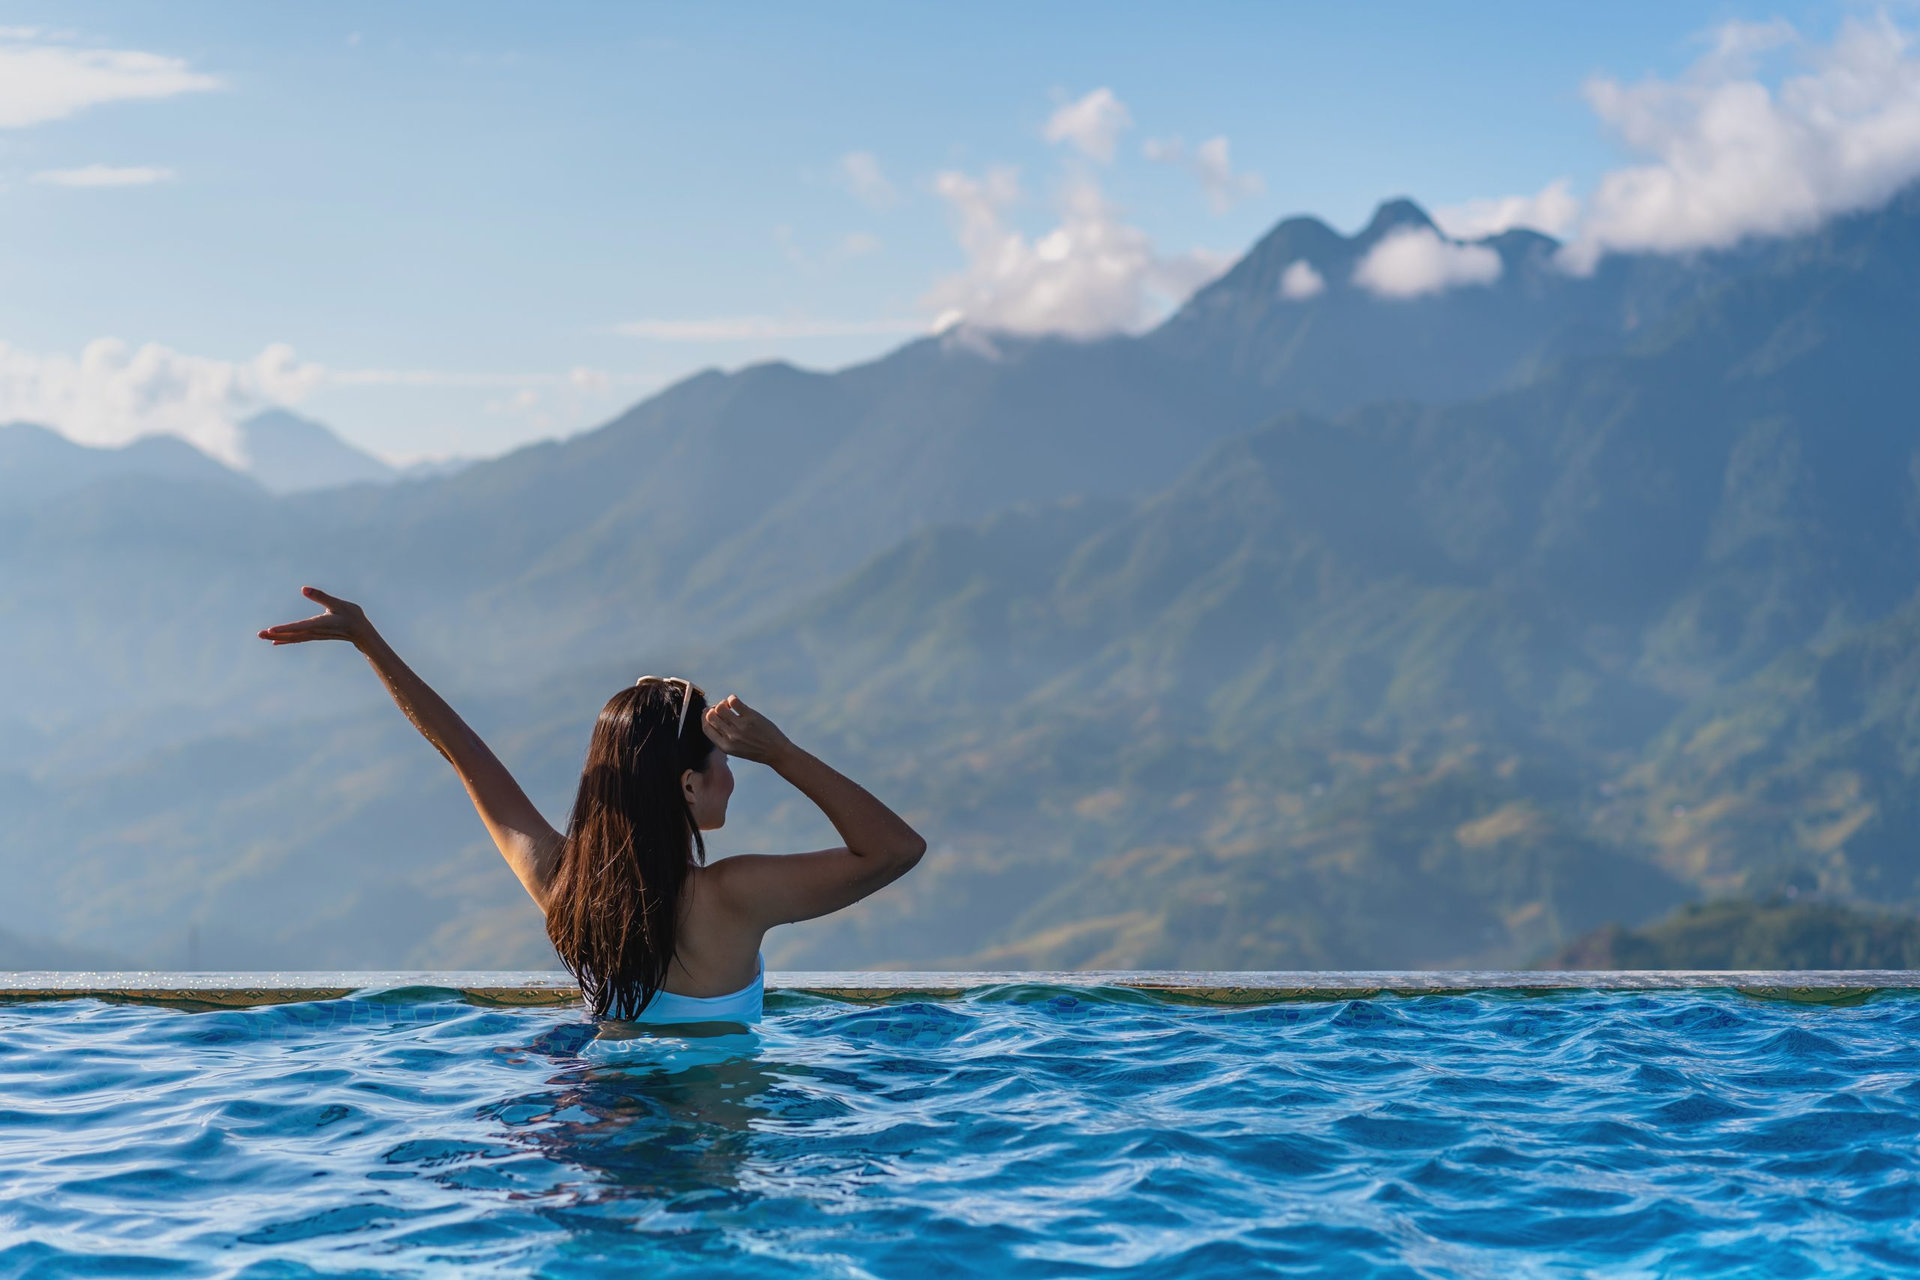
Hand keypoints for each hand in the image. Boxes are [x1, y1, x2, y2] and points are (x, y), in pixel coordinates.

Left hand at [257, 586, 374, 647]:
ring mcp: (314, 635)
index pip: (299, 627)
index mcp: (319, 623)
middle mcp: (314, 631)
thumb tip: (303, 589)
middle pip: (292, 634)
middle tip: (259, 634)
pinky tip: (276, 641)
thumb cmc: (351, 616)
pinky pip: (297, 638)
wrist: (362, 633)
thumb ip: (320, 596)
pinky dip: (286, 639)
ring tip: (262, 636)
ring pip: (293, 637)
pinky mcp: (315, 635)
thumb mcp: (337, 603)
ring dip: (277, 636)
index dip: (285, 628)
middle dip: (275, 633)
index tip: (271, 630)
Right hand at [702, 695, 795, 764]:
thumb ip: (724, 737)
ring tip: (729, 704)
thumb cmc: (756, 750)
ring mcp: (740, 726)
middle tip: (721, 707)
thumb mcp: (736, 749)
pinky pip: (734, 702)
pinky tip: (735, 700)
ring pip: (720, 707)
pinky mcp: (750, 717)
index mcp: (724, 746)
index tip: (708, 712)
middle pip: (711, 716)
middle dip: (713, 709)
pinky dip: (732, 698)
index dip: (704, 717)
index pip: (706, 727)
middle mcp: (730, 736)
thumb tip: (713, 717)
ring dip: (722, 703)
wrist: (776, 752)